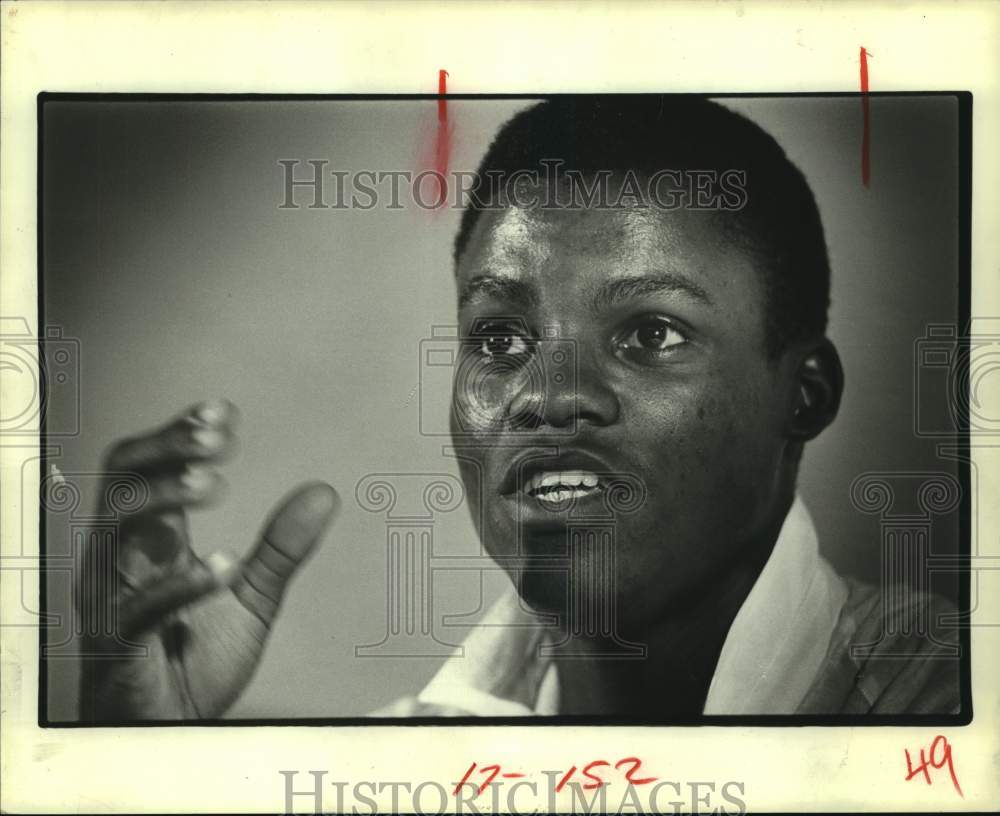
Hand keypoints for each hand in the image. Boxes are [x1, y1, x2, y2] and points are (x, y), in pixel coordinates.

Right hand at [76, 399, 339, 720]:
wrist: (173, 731)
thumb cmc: (194, 661)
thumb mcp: (252, 595)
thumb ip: (282, 545)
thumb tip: (324, 493)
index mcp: (149, 540)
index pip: (147, 467)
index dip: (178, 434)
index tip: (223, 413)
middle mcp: (122, 558)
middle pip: (123, 477)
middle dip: (167, 447)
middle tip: (218, 437)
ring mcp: (114, 597)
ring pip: (116, 523)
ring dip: (166, 494)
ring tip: (218, 483)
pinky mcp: (120, 643)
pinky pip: (138, 606)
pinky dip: (181, 582)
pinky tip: (224, 566)